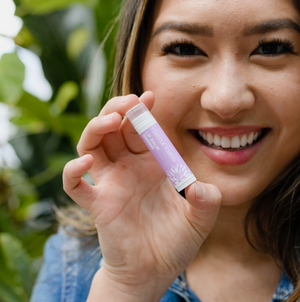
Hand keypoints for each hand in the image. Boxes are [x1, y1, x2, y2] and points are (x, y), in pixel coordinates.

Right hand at [63, 91, 220, 300]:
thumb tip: (200, 188)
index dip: (144, 111)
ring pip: (92, 146)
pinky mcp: (97, 204)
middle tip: (128, 102)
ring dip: (96, 128)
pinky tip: (85, 163)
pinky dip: (73, 172)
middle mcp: (129, 169)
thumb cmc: (174, 243)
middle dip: (119, 110)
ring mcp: (111, 185)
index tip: (150, 96)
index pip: (143, 129)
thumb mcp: (199, 220)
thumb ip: (206, 201)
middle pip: (115, 129)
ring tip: (110, 120)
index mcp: (152, 165)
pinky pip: (75, 185)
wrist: (152, 273)